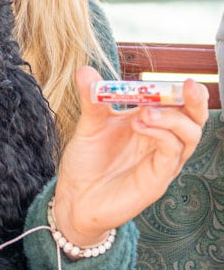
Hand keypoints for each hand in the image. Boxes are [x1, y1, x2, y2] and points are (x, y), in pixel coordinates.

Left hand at [54, 66, 208, 246]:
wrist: (73, 199)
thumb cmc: (86, 162)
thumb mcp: (89, 125)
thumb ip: (92, 99)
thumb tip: (85, 70)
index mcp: (149, 124)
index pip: (178, 103)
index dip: (179, 90)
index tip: (174, 78)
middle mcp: (161, 141)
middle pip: (195, 118)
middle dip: (195, 100)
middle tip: (186, 85)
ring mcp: (162, 161)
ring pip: (189, 135)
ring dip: (173, 118)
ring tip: (146, 111)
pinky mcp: (157, 180)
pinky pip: (172, 153)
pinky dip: (162, 135)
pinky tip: (140, 125)